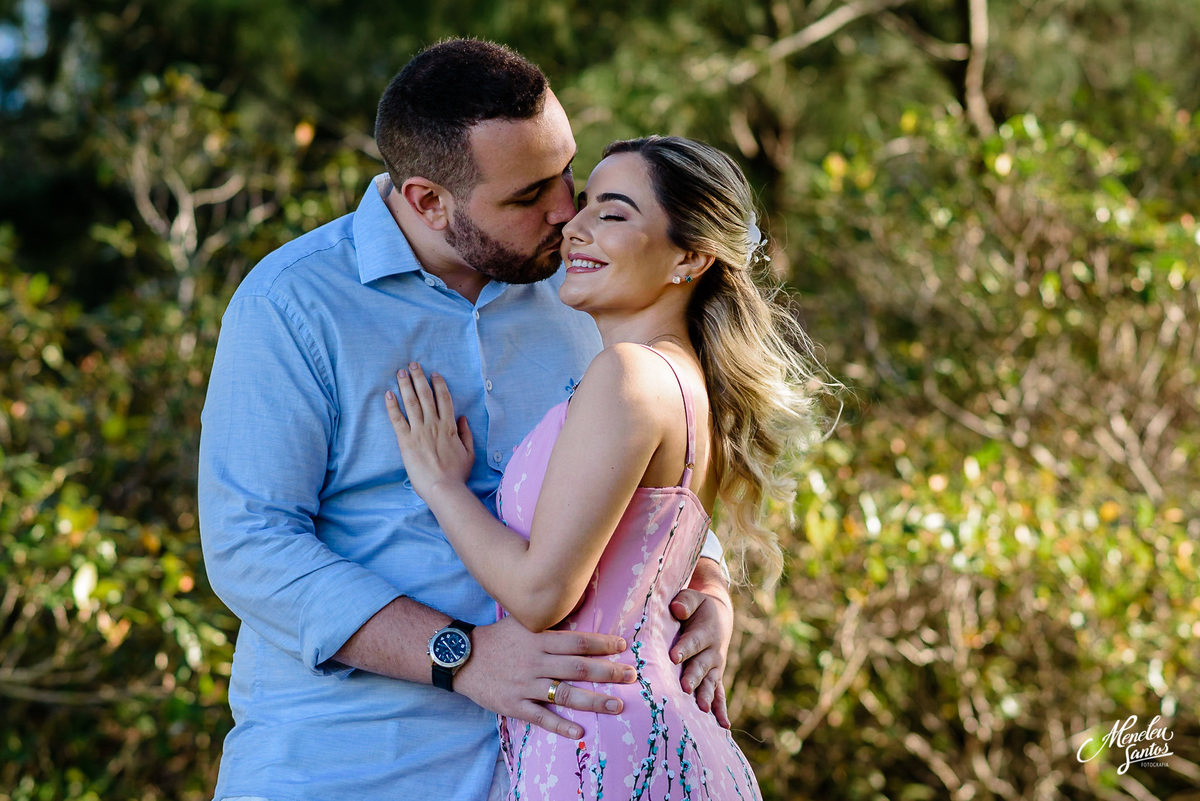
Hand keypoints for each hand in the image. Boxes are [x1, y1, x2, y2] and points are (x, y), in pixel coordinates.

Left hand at [385, 363, 473, 498]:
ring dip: (405, 385)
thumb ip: (466, 434)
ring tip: (400, 372)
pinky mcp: (405, 441)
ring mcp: (419, 431)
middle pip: (425, 395)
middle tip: (413, 365)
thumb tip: (462, 418)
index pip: (444, 399)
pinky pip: (397, 419)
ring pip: (411, 402)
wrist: (443, 488)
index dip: (439, 384)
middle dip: (419, 378)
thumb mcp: (469, 453)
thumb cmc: (457, 474)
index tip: (434, 374)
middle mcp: (434, 424)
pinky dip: (392, 405)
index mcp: (449, 427)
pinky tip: (388, 394)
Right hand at [455, 616, 636, 738]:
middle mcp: (535, 661)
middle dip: (608, 672)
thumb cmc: (498, 638)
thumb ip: (551, 618)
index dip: (602, 644)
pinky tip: (580, 732)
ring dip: (594, 701)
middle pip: (578, 668)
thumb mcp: (522, 621)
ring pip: (565, 694)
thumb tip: (581, 599)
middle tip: (631, 676)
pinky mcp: (514, 705)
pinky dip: (561, 725)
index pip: (578, 641)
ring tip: (617, 705)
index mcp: (539, 640)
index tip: (623, 647)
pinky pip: (541, 717)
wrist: (462, 658)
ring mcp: (525, 685)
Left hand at [670, 584, 733, 728]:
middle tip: (684, 687)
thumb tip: (677, 608)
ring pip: (710, 683)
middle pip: (701, 666)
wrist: (719, 617)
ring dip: (706, 696)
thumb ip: (685, 602)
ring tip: (702, 710)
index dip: (684, 649)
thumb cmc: (698, 607)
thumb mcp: (693, 598)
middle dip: (693, 677)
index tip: (673, 657)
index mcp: (705, 632)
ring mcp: (715, 667)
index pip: (693, 641)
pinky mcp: (715, 677)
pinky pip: (719, 695)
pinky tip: (723, 727)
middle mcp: (713, 652)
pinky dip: (721, 710)